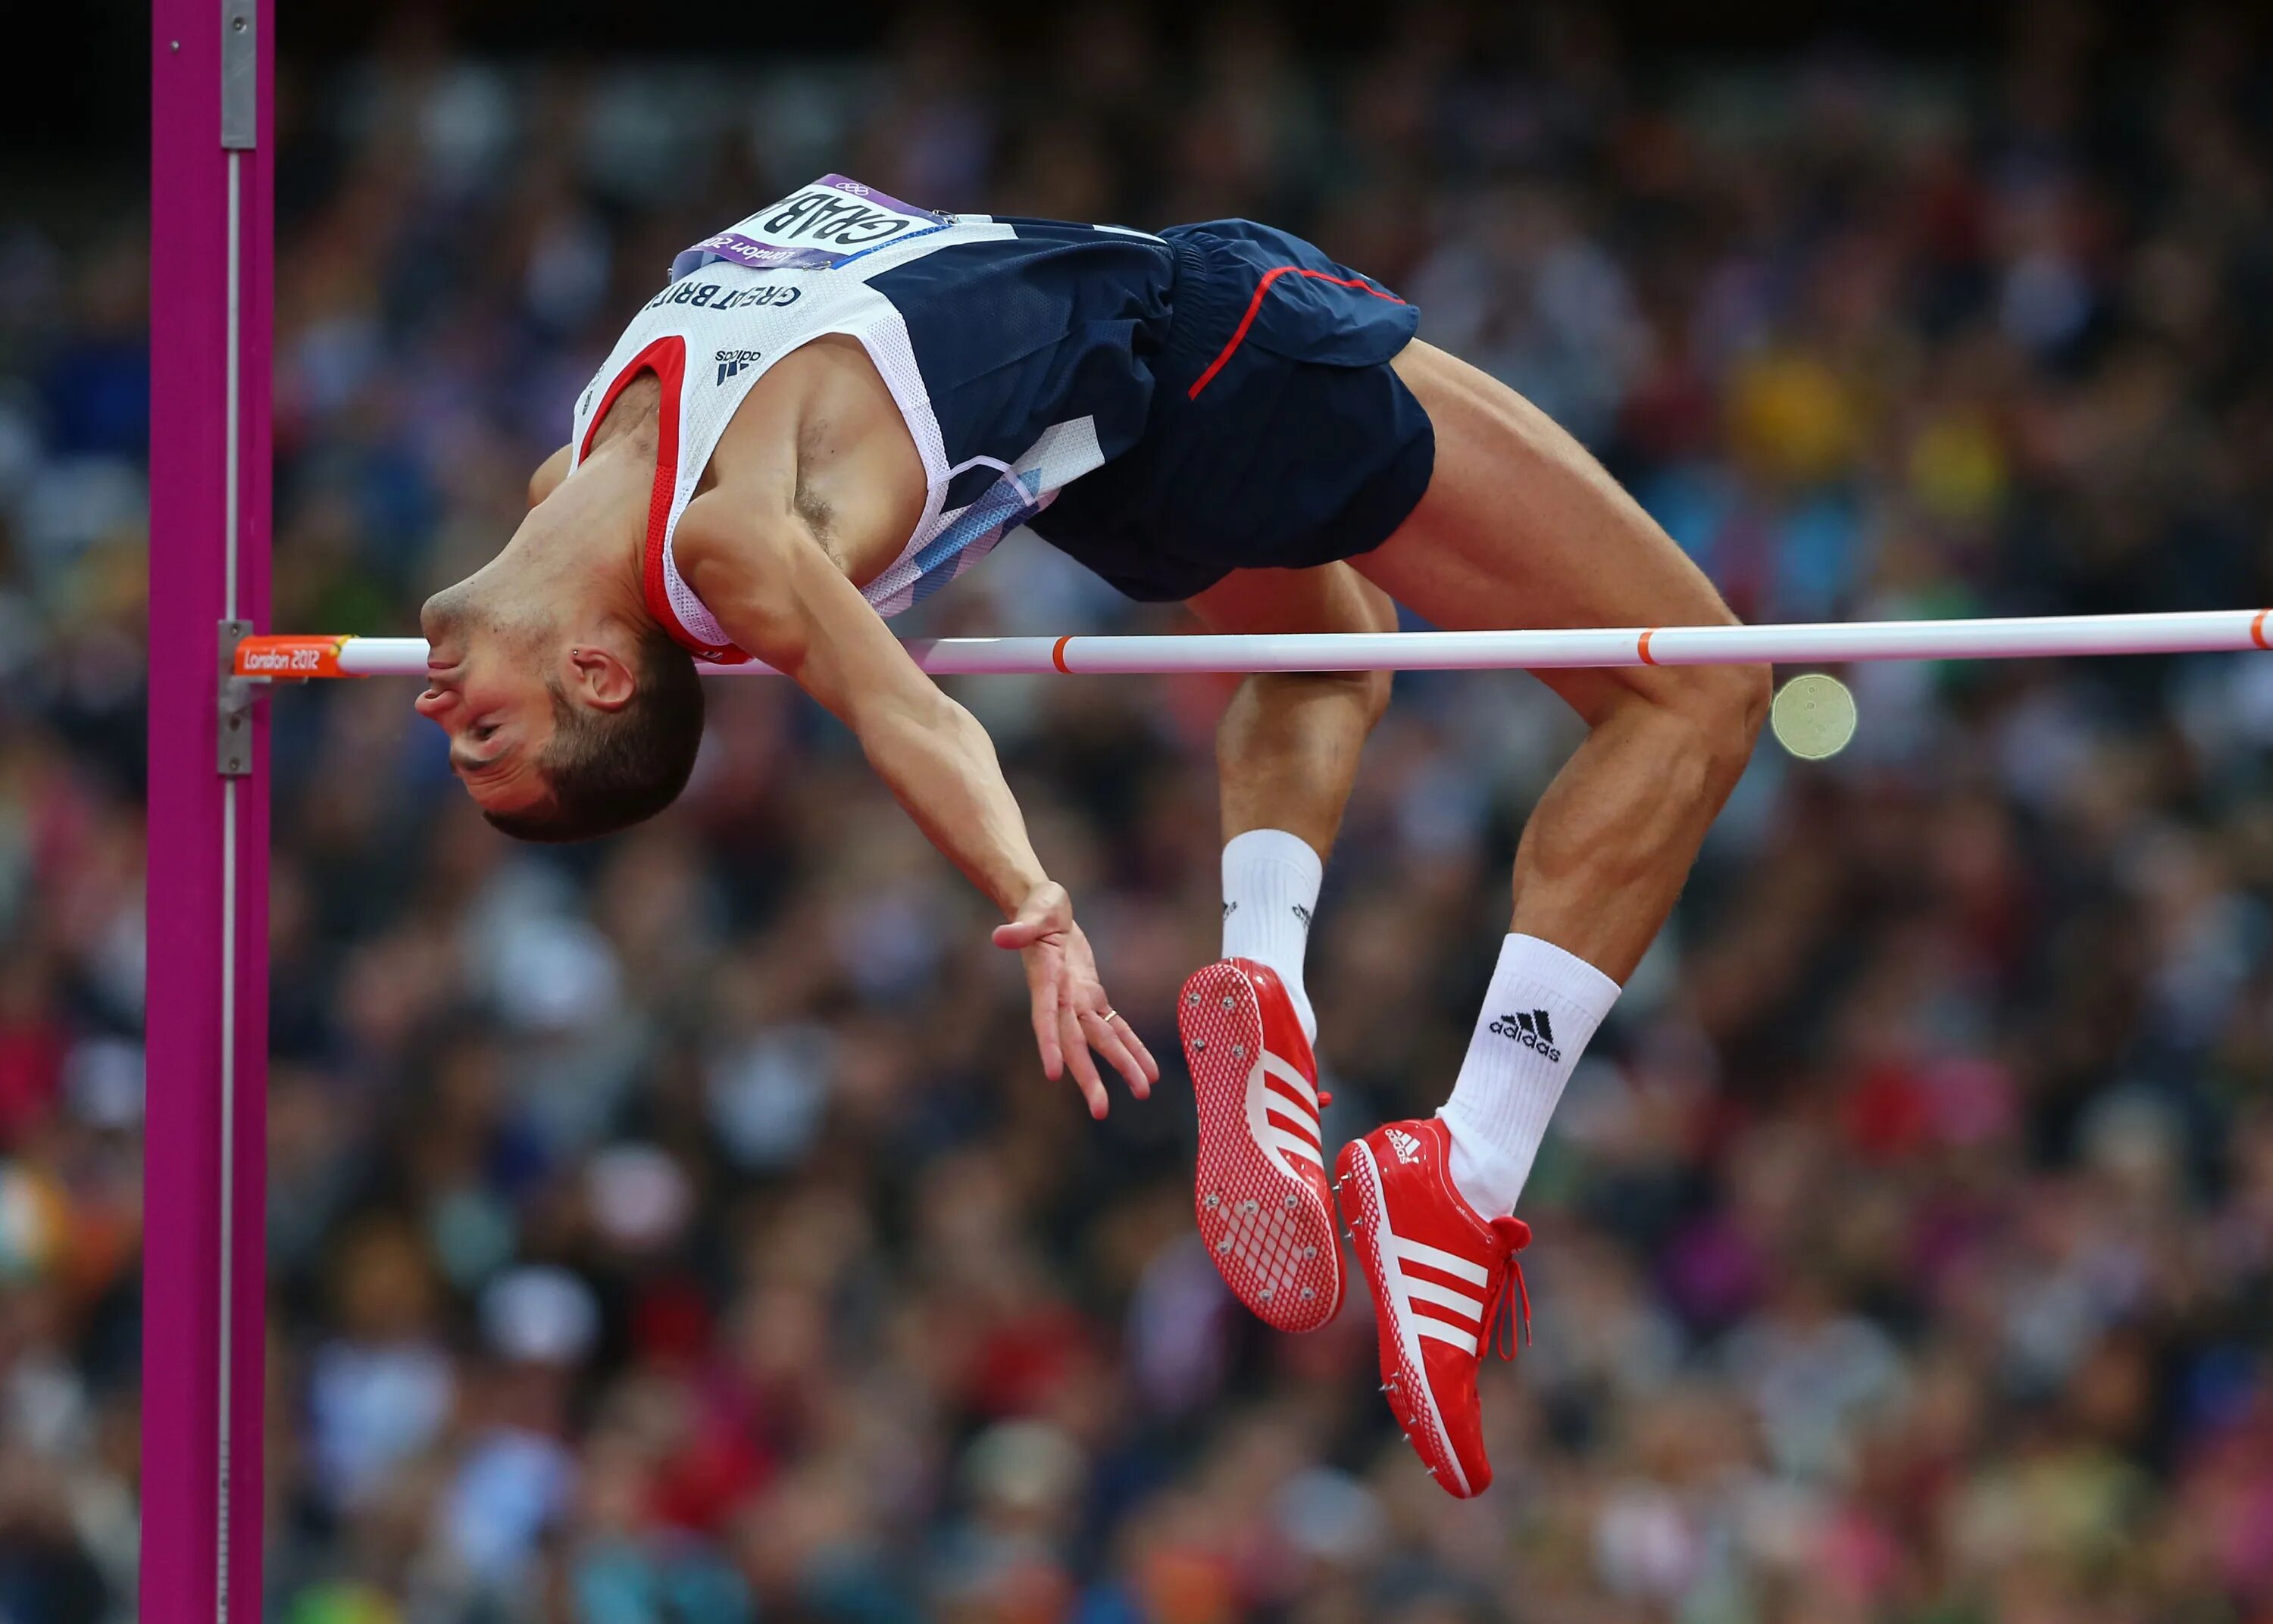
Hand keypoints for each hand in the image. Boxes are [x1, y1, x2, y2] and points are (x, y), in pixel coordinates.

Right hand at [993, 881, 1159, 1117]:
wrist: (1045, 907)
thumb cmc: (1039, 906)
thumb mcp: (1034, 910)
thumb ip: (1020, 927)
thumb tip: (1000, 936)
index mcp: (1046, 981)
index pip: (1046, 1017)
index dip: (1049, 1044)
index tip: (1053, 1073)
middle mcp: (1061, 999)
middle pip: (1075, 1042)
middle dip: (1088, 1076)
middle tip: (1101, 1110)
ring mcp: (1078, 1001)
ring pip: (1101, 1040)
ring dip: (1123, 1066)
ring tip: (1144, 1091)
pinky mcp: (1092, 996)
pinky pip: (1115, 1026)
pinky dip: (1133, 1047)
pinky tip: (1149, 1070)